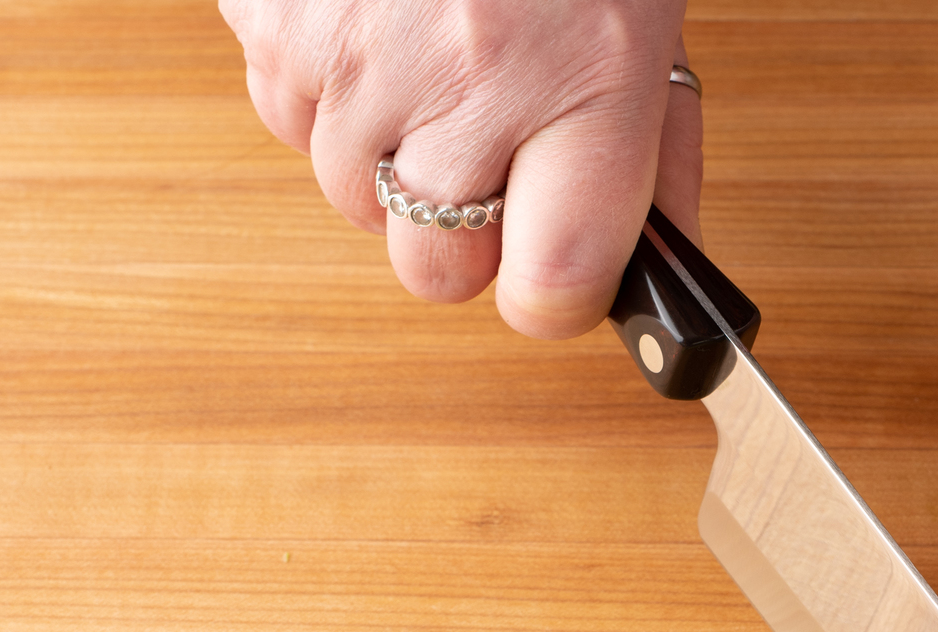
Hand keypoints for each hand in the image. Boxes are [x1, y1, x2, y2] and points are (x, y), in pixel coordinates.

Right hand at [221, 0, 698, 336]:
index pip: (551, 287)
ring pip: (351, 200)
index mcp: (588, 82)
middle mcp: (470, 75)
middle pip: (434, 270)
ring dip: (390, 155)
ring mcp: (356, 49)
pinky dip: (328, 92)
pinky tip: (376, 24)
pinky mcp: (274, 16)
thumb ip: (659, 161)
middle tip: (491, 152)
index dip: (551, 297)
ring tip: (435, 60)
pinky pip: (286, 117)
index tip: (555, 276)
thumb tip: (663, 276)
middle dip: (463, 234)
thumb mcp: (645, 29)